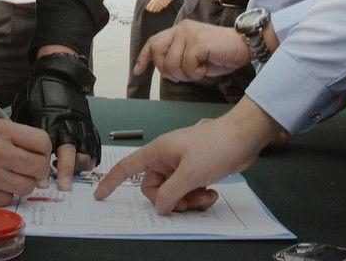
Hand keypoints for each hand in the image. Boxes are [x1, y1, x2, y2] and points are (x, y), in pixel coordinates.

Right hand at [0, 118, 51, 206]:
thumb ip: (12, 133)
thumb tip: (40, 149)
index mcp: (0, 130)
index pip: (42, 142)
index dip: (45, 150)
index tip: (39, 154)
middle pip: (38, 167)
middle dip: (37, 169)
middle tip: (28, 168)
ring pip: (26, 187)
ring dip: (21, 183)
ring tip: (8, 176)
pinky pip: (7, 200)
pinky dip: (3, 194)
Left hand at [10, 49, 99, 191]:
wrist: (58, 76)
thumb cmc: (36, 95)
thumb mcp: (23, 112)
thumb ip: (22, 134)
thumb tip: (15, 157)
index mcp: (48, 122)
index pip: (47, 150)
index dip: (45, 168)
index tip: (42, 182)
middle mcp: (66, 125)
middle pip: (70, 152)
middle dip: (67, 171)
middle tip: (63, 187)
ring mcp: (79, 125)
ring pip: (85, 150)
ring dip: (78, 166)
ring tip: (73, 175)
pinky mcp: (88, 125)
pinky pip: (93, 145)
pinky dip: (89, 157)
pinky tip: (82, 166)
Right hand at [93, 98, 282, 213]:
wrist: (245, 137)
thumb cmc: (216, 146)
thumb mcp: (191, 174)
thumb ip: (170, 193)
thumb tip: (160, 207)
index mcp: (159, 152)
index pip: (128, 167)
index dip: (111, 180)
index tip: (100, 196)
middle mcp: (167, 158)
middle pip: (155, 189)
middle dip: (171, 201)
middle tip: (189, 203)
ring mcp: (182, 165)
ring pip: (173, 193)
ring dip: (189, 201)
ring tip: (207, 197)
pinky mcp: (196, 170)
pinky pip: (188, 191)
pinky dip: (198, 196)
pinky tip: (213, 193)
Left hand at [134, 19, 250, 82]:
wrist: (244, 45)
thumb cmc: (222, 52)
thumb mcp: (196, 55)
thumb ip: (179, 57)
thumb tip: (165, 70)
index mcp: (179, 30)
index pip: (154, 42)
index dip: (144, 57)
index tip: (138, 71)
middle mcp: (181, 29)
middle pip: (158, 52)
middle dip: (167, 69)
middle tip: (184, 74)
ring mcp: (189, 34)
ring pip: (172, 63)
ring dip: (186, 74)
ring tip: (200, 70)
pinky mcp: (197, 42)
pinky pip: (187, 66)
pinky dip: (197, 73)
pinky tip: (207, 67)